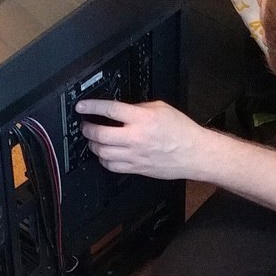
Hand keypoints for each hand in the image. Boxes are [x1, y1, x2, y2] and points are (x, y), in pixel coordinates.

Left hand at [75, 99, 209, 180]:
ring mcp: (135, 155)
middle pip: (101, 134)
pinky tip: (105, 155)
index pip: (110, 109)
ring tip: (93, 140)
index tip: (82, 107)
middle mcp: (136, 137)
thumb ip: (139, 108)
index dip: (92, 106)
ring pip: (103, 153)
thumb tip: (121, 110)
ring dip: (93, 145)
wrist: (194, 153)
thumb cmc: (181, 131)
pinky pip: (112, 166)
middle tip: (85, 125)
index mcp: (143, 118)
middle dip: (88, 129)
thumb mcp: (161, 108)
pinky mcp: (137, 168)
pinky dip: (104, 160)